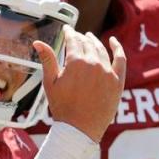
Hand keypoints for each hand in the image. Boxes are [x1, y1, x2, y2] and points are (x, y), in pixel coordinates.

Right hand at [33, 25, 125, 141]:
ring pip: (102, 50)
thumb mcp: (50, 83)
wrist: (80, 129)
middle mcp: (94, 63)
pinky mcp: (118, 81)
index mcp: (76, 62)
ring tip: (90, 37)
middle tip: (76, 35)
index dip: (69, 33)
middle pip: (87, 44)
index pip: (73, 41)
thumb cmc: (62, 107)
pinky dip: (117, 48)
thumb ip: (47, 60)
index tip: (66, 29)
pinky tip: (114, 41)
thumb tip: (37, 42)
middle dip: (80, 37)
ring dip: (95, 41)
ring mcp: (108, 72)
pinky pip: (120, 60)